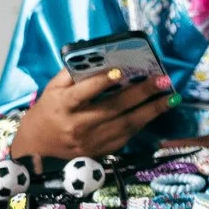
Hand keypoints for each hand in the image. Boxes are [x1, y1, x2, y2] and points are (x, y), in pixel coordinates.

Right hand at [8, 67, 177, 160]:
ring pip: (126, 124)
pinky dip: (143, 122)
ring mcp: (91, 140)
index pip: (83, 93)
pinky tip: (157, 110)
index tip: (121, 72)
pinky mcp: (100, 151)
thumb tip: (100, 57)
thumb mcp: (53, 89)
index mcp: (62, 105)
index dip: (101, 82)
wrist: (37, 146)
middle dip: (141, 94)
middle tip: (163, 81)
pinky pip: (126, 135)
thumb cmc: (48, 110)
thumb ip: (73, 74)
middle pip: (113, 108)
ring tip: (171, 97)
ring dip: (152, 110)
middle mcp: (78, 124)